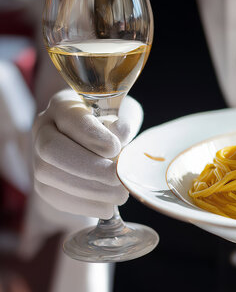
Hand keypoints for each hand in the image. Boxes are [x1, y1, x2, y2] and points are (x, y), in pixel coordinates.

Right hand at [32, 89, 142, 218]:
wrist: (99, 145)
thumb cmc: (114, 124)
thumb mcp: (123, 115)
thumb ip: (121, 122)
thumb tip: (120, 133)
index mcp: (64, 105)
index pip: (71, 118)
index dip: (92, 136)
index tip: (115, 149)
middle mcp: (44, 129)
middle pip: (52, 149)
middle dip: (88, 167)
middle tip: (118, 178)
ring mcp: (37, 157)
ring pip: (50, 176)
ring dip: (90, 190)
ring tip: (120, 194)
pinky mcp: (42, 184)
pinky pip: (55, 198)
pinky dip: (84, 206)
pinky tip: (108, 206)